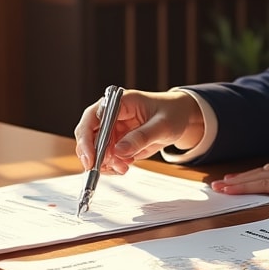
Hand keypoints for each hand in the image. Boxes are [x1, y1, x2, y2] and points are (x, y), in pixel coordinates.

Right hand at [74, 89, 203, 174]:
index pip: (93, 117)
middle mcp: (112, 115)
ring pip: (96, 149)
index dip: (87, 138)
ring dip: (105, 162)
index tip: (91, 158)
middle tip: (109, 167)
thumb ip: (141, 137)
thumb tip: (119, 151)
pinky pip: (106, 157)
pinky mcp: (118, 142)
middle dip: (95, 154)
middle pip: (88, 135)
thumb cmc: (173, 113)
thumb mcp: (162, 125)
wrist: (182, 118)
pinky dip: (112, 165)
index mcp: (120, 102)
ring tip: (124, 167)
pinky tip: (125, 166)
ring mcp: (113, 129)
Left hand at [211, 160, 268, 207]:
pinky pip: (260, 185)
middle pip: (261, 171)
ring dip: (237, 181)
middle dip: (242, 177)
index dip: (257, 174)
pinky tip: (231, 189)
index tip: (244, 177)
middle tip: (223, 182)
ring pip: (256, 176)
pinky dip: (243, 186)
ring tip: (220, 186)